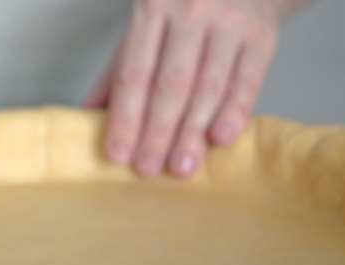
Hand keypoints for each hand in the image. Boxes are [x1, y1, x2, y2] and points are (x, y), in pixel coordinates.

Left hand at [86, 0, 307, 177]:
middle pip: (170, 84)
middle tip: (147, 169)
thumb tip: (82, 121)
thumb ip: (115, 75)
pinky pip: (246, 82)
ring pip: (207, 88)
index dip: (125, 118)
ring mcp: (230, 21)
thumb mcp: (141, 33)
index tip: (118, 154)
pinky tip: (219, 139)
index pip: (134, 73)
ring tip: (180, 167)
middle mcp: (192, 9)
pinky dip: (234, 113)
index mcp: (152, 5)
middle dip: (157, 132)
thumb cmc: (180, 13)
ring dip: (192, 133)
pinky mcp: (262, 36)